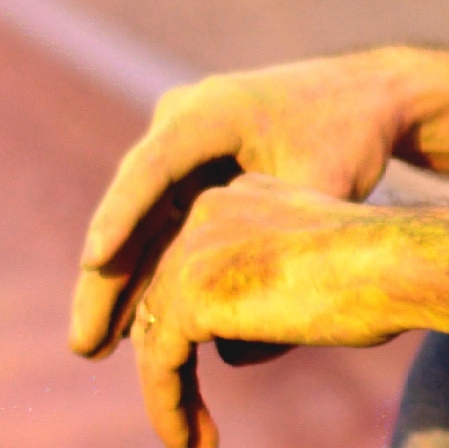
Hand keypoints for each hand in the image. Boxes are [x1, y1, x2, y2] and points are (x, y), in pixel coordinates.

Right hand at [70, 54, 420, 356]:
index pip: (154, 167)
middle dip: (106, 275)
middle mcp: (180, 122)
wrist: (364, 96)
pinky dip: (147, 269)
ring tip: (93, 346)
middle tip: (84, 341)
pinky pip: (158, 224)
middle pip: (132, 203)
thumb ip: (282, 251)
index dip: (121, 215)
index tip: (93, 260)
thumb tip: (234, 351)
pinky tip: (128, 326)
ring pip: (138, 220)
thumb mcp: (324, 188)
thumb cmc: (349, 136)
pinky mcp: (186, 170)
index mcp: (212, 111)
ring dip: (118, 281)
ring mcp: (178, 146)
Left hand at [117, 178, 419, 447]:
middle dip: (176, 366)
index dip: (196, 329)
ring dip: (171, 395)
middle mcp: (204, 214)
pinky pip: (161, 363)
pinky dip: (168, 406)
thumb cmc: (381, 276)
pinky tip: (185, 442)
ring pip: (158, 336)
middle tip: (192, 421)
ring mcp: (192, 252)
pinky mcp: (190, 296)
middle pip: (167, 302)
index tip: (213, 374)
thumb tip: (228, 351)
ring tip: (188, 443)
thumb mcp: (315, 270)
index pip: (192, 269)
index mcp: (235, 198)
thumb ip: (267, 294)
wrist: (399, 263)